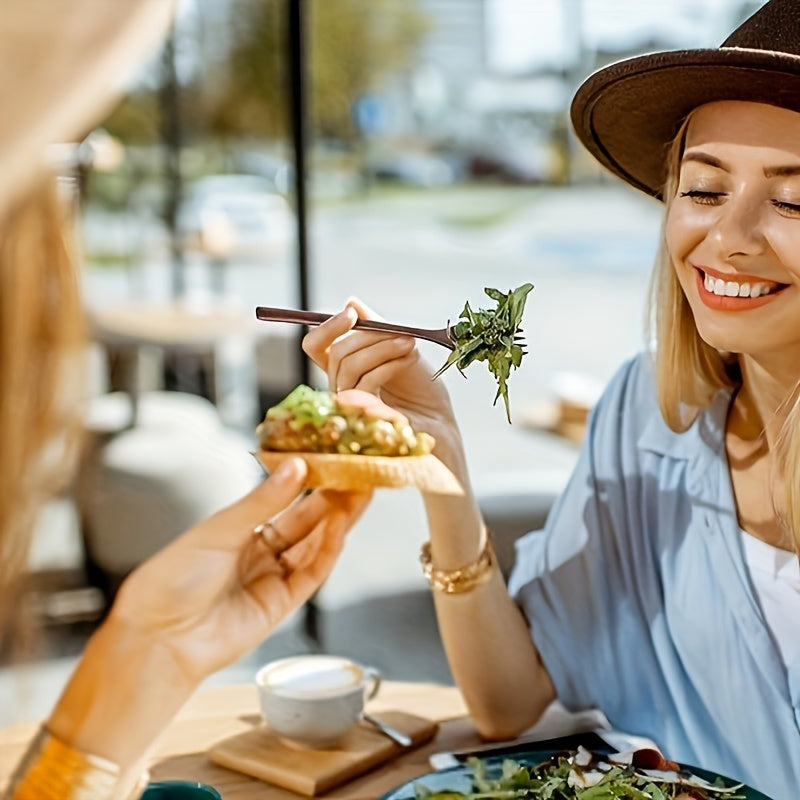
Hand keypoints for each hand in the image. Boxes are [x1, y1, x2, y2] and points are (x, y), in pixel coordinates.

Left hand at [47, 457, 369, 767]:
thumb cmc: (173, 580)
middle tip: (360, 473)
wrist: (158, 637)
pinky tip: (340, 528)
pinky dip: (328, 550)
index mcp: (240, 529)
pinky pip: (312, 573)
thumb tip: (296, 467)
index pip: (286, 499)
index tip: (334, 459)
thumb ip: (263, 501)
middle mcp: (259, 552)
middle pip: (307, 521)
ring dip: (339, 520)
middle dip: (335, 497)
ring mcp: (272, 578)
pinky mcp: (282, 604)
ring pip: (316, 544)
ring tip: (361, 494)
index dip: (312, 481)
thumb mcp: (219, 530)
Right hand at [302, 298, 462, 465]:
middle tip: (401, 332)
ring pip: (348, 366)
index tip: (351, 313)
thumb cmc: (420, 388)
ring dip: (382, 347)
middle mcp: (341, 387)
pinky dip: (389, 364)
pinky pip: (365, 382)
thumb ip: (376, 328)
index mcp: (344, 369)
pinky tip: (410, 359)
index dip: (328, 327)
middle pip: (337, 352)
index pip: (316, 346)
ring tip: (410, 343)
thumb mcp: (399, 348)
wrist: (440, 420)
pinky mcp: (363, 417)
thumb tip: (351, 303)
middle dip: (370, 335)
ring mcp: (350, 404)